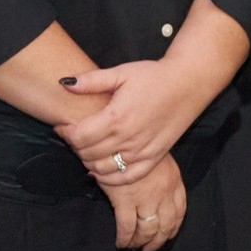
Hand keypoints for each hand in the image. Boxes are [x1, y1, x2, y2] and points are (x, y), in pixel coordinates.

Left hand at [59, 60, 211, 186]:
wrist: (187, 84)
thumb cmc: (154, 76)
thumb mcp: (122, 72)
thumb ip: (92, 81)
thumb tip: (65, 82)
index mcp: (116, 117)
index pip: (79, 137)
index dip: (66, 133)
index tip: (63, 126)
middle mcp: (127, 139)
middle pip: (88, 154)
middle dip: (75, 146)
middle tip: (74, 136)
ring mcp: (141, 152)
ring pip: (103, 169)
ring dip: (89, 162)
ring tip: (87, 149)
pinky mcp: (153, 158)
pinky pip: (126, 178)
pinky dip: (110, 178)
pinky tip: (102, 169)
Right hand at [104, 154, 186, 250]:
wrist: (119, 137)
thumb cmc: (137, 145)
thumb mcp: (159, 157)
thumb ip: (163, 177)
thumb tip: (158, 195)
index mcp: (174, 181)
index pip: (180, 211)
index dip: (174, 228)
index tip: (167, 236)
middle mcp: (164, 193)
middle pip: (166, 225)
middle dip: (157, 241)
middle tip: (149, 250)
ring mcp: (145, 198)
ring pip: (147, 230)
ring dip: (141, 242)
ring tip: (134, 248)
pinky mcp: (125, 200)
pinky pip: (127, 227)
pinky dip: (124, 238)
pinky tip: (121, 243)